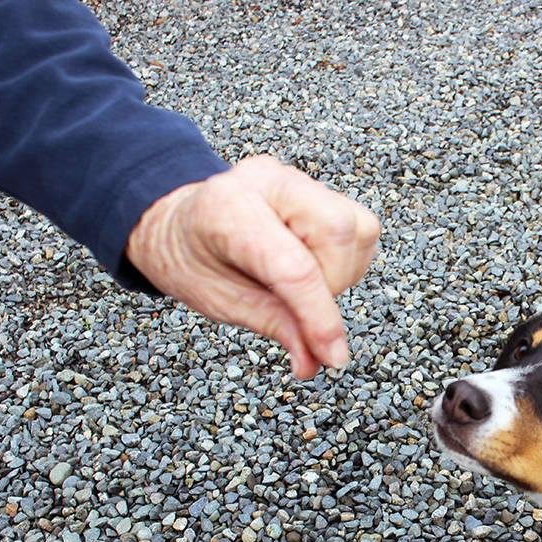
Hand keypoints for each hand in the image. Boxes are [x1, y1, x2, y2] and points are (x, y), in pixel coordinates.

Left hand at [125, 155, 380, 377]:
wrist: (180, 223)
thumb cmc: (191, 259)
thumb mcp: (220, 301)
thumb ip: (273, 325)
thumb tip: (315, 361)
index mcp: (228, 208)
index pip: (293, 266)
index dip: (319, 316)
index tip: (333, 357)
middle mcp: (269, 181)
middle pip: (337, 233)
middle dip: (332, 285)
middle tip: (303, 309)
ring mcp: (299, 180)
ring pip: (358, 229)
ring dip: (342, 273)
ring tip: (304, 285)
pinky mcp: (321, 189)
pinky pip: (361, 228)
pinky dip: (348, 261)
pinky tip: (315, 267)